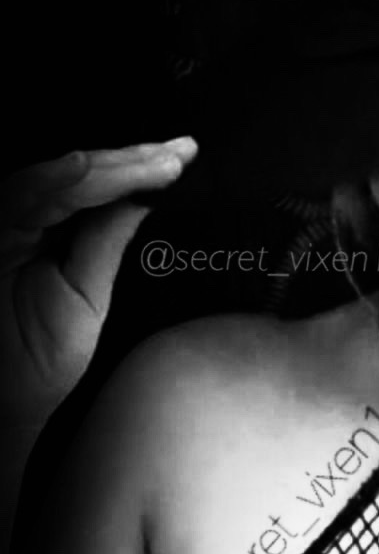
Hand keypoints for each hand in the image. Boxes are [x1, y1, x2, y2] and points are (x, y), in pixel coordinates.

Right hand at [0, 137, 197, 429]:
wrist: (4, 400)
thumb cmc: (38, 354)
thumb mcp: (88, 293)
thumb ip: (108, 241)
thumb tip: (148, 197)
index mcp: (55, 231)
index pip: (102, 189)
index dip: (142, 170)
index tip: (185, 157)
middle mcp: (28, 222)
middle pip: (81, 175)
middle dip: (133, 160)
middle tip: (178, 153)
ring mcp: (6, 226)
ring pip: (56, 180)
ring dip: (107, 168)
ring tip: (153, 162)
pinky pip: (21, 200)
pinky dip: (52, 182)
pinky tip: (83, 168)